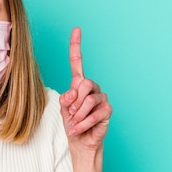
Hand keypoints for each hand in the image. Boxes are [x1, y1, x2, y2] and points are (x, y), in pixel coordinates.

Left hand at [59, 27, 111, 151]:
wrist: (80, 141)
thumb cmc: (72, 123)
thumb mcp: (63, 108)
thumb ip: (66, 98)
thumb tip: (74, 93)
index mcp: (78, 84)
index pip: (77, 62)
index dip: (76, 46)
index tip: (76, 29)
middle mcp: (91, 88)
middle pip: (84, 84)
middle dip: (75, 101)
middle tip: (70, 113)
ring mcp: (101, 98)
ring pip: (89, 100)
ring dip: (78, 115)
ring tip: (75, 123)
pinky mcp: (107, 110)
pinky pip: (95, 114)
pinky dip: (84, 124)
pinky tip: (78, 129)